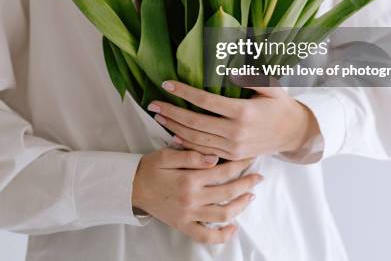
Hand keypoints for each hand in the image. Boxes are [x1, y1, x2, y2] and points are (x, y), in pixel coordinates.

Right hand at [131, 148, 262, 243]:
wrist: (131, 187)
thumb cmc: (150, 167)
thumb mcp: (167, 154)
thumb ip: (191, 155)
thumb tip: (214, 158)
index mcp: (190, 178)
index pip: (223, 171)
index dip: (239, 164)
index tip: (250, 157)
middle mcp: (193, 198)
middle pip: (228, 192)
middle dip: (246, 183)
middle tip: (258, 176)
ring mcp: (190, 215)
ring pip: (223, 215)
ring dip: (240, 206)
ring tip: (250, 196)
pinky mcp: (184, 226)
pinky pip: (206, 237)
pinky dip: (222, 235)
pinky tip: (233, 227)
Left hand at [146, 80, 320, 159]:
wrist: (293, 134)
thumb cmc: (280, 105)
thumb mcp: (270, 86)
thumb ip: (250, 77)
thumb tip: (229, 69)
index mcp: (243, 112)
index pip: (206, 101)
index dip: (184, 92)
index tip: (167, 83)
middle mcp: (236, 132)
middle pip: (195, 123)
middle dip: (171, 112)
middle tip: (152, 104)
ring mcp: (233, 148)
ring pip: (196, 139)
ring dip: (174, 128)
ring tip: (158, 117)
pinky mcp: (232, 157)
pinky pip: (204, 152)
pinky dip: (186, 144)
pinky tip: (172, 136)